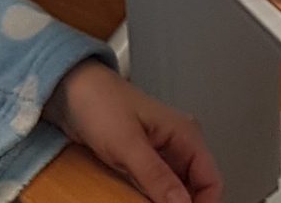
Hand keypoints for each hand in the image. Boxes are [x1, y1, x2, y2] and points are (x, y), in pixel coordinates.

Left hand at [44, 60, 222, 202]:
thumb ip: (156, 175)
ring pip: (175, 190)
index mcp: (185, 134)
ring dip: (165, 202)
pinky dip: (150, 198)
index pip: (211, 179)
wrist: (69, 90)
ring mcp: (159, 153)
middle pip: (195, 187)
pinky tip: (137, 201)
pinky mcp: (141, 161)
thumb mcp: (127, 143)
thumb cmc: (98, 101)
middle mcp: (177, 143)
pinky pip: (155, 187)